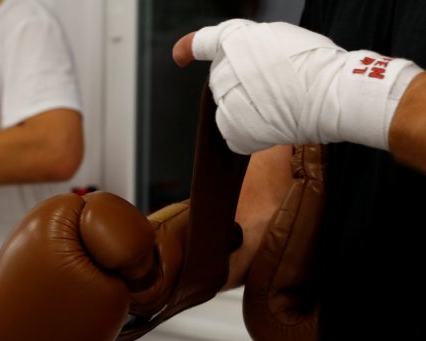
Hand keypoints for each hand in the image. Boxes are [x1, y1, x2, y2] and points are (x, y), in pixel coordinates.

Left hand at [172, 19, 421, 153]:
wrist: (330, 94)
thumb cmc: (316, 65)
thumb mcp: (281, 37)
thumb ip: (253, 47)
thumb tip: (247, 61)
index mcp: (234, 40)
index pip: (202, 43)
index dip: (188, 48)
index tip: (179, 57)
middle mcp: (223, 68)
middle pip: (224, 81)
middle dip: (243, 85)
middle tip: (277, 88)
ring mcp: (224, 99)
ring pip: (229, 108)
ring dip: (248, 109)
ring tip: (279, 106)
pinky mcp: (230, 126)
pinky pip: (233, 133)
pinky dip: (249, 134)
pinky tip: (271, 125)